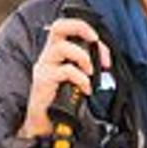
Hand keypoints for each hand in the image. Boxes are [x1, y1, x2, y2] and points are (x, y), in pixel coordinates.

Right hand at [21, 18, 110, 137]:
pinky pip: (65, 71)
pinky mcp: (43, 80)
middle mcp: (47, 55)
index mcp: (56, 51)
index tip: (100, 44)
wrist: (46, 120)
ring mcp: (44, 66)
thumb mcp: (76, 76)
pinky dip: (81, 79)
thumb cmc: (62, 97)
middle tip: (94, 41)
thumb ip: (85, 63)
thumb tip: (103, 57)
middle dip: (81, 29)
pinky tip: (86, 89)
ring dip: (83, 57)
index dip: (85, 29)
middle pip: (58, 26)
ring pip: (62, 47)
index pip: (66, 27)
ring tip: (91, 72)